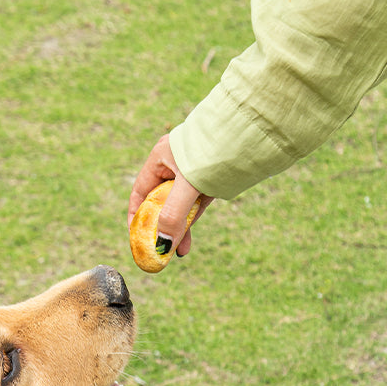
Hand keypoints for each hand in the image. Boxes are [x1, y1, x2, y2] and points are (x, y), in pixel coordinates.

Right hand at [127, 135, 211, 257]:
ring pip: (179, 207)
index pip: (141, 193)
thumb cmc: (214, 152)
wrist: (251, 132)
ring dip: (176, 230)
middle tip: (159, 251)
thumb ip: (174, 215)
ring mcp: (192, 175)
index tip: (136, 238)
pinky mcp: (209, 182)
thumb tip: (164, 246)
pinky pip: (194, 207)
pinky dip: (190, 223)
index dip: (136, 216)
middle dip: (160, 228)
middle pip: (160, 203)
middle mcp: (174, 166)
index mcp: (161, 159)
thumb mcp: (189, 185)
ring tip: (177, 253)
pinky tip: (186, 242)